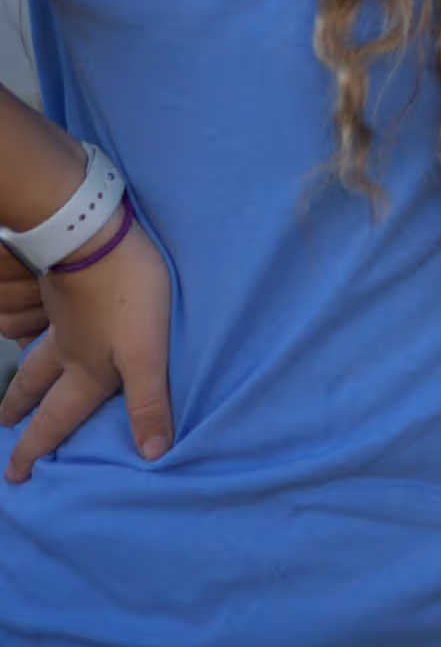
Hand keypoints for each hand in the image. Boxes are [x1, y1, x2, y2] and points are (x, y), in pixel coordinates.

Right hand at [0, 217, 172, 481]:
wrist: (94, 239)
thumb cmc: (127, 299)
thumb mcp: (146, 355)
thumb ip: (148, 402)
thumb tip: (151, 455)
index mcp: (86, 372)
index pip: (55, 420)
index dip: (35, 449)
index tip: (14, 475)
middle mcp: (67, 350)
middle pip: (34, 387)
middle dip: (19, 411)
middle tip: (4, 426)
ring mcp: (62, 319)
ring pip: (34, 355)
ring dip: (23, 378)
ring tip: (14, 391)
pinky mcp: (65, 292)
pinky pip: (41, 326)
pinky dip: (32, 337)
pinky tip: (39, 330)